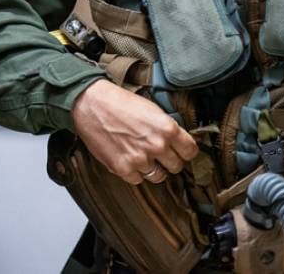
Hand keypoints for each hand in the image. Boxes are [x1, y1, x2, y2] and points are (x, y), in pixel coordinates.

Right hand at [71, 79, 198, 184]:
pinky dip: (136, 173)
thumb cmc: (120, 103)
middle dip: (172, 161)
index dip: (187, 151)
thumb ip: (167, 127)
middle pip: (177, 166)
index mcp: (168, 129)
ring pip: (159, 176)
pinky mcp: (123, 169)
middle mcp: (157, 146)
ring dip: (155, 169)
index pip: (191, 151)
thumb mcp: (152, 109)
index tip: (183, 151)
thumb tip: (178, 141)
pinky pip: (138, 180)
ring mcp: (140, 160)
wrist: (92, 105)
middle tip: (164, 156)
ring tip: (146, 158)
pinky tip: (131, 161)